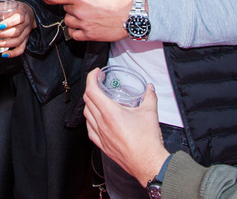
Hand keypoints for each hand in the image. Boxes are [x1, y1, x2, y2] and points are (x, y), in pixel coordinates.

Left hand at [0, 0, 36, 56]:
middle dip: (2, 35)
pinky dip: (13, 53)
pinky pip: (21, 49)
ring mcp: (26, 33)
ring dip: (5, 44)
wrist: (29, 12)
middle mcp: (26, 24)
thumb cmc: (13, 9)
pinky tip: (4, 54)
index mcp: (22, 12)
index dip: (9, 23)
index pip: (18, 18)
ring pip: (18, 41)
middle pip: (16, 32)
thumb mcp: (5, 6)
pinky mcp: (25, 40)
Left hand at [39, 0, 133, 41]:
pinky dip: (75, 30)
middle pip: (64, 8)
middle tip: (80, 5)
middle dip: (69, 6)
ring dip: (72, 18)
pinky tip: (82, 27)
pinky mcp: (89, 36)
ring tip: (83, 15)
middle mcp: (79, 11)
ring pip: (67, 21)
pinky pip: (73, 34)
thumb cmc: (121, 2)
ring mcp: (83, 25)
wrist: (133, 17)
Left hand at [83, 69, 169, 185]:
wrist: (148, 163)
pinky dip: (90, 121)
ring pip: (86, 115)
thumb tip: (149, 89)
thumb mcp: (150, 113)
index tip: (96, 73)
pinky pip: (90, 130)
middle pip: (87, 100)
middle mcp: (102, 123)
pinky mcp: (102, 146)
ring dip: (89, 104)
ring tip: (97, 100)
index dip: (91, 78)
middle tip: (98, 84)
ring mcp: (100, 135)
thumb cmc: (147, 142)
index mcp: (110, 113)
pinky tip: (96, 120)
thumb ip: (150, 97)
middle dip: (91, 88)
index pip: (92, 90)